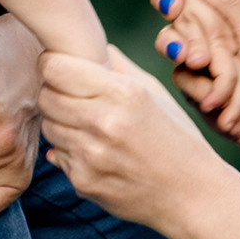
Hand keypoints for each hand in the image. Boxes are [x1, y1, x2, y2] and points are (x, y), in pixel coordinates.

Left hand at [37, 44, 221, 236]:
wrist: (193, 197)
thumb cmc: (178, 139)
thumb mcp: (155, 93)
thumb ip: (118, 65)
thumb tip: (87, 42)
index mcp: (123, 93)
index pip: (54, 68)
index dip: (53, 64)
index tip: (62, 67)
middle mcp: (103, 123)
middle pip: (46, 96)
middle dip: (55, 92)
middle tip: (75, 96)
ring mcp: (90, 156)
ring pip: (49, 126)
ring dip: (62, 122)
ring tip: (90, 126)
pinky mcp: (83, 182)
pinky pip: (58, 156)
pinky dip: (71, 152)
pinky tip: (98, 153)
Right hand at [152, 0, 239, 132]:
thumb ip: (227, 0)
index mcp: (237, 2)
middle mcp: (217, 24)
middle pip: (174, 5)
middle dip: (173, 10)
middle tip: (172, 8)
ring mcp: (203, 53)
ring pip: (171, 42)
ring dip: (189, 55)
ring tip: (203, 64)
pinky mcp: (194, 81)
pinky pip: (179, 75)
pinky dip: (201, 88)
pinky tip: (219, 100)